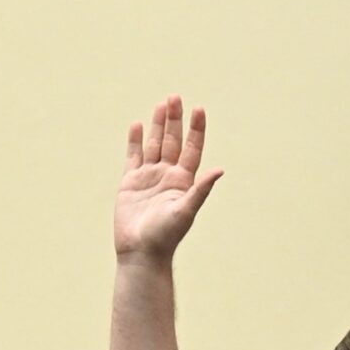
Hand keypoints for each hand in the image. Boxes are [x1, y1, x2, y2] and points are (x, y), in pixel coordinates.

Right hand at [115, 96, 222, 263]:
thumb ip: (201, 189)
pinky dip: (134, 141)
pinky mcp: (130, 184)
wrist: (141, 252)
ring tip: (161, 105)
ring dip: (157, 125)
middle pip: (172, 140)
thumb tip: (219, 170)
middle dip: (174, 120)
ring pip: (153, 145)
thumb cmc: (166, 236)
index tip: (198, 109)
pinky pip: (133, 157)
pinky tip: (136, 125)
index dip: (196, 129)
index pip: (192, 147)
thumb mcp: (186, 211)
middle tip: (175, 97)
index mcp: (183, 180)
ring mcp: (148, 178)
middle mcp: (167, 175)